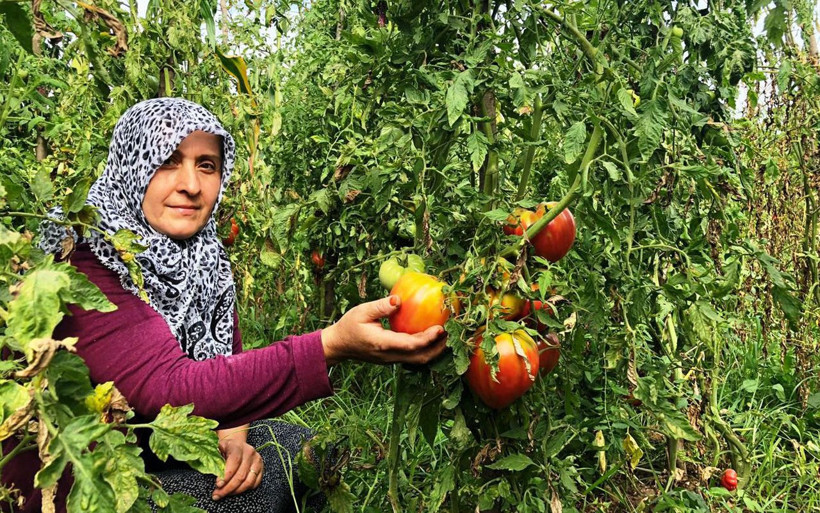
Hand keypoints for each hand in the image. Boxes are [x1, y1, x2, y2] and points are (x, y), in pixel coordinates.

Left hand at [212, 436, 262, 500]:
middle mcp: (250, 453)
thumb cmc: (224, 448)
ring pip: (248, 482)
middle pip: (241, 475)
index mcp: (238, 446)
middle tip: (217, 494)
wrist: (236, 444)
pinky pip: (254, 484)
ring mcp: (257, 461)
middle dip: (228, 488)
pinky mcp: (260, 468)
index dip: (226, 475)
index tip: (218, 485)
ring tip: (224, 494)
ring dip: (235, 491)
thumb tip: (211, 470)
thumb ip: (214, 459)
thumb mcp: (217, 448)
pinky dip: (244, 490)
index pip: (234, 461)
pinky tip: (234, 491)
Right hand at [321, 295, 446, 365]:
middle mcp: (389, 355)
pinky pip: (413, 358)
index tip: (441, 328)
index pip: (411, 345)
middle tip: (450, 332)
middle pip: (420, 357)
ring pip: (418, 361)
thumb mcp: (362, 311)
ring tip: (445, 336)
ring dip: (434, 351)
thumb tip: (399, 300)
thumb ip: (381, 306)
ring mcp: (391, 360)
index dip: (428, 338)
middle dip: (438, 347)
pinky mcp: (392, 359)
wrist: (338, 345)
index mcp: (383, 344)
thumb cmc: (348, 326)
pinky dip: (425, 351)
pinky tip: (431, 339)